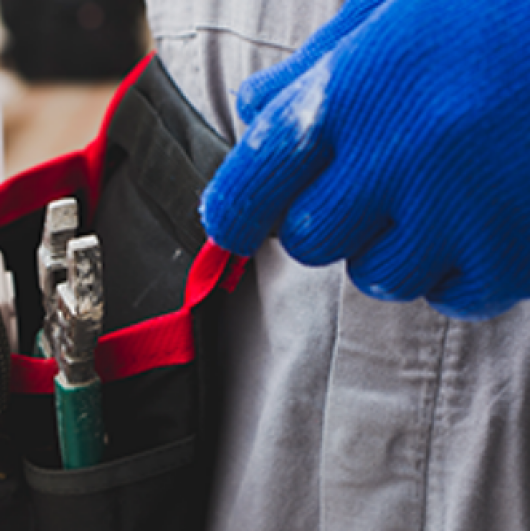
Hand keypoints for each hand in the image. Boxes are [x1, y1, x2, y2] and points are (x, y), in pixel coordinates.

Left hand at [201, 0, 529, 318]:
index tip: (240, 220)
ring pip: (376, 276)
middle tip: (373, 182)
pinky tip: (488, 212)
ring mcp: (459, 215)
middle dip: (327, 220)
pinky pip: (447, 295)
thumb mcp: (401, 7)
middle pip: (308, 243)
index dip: (234, 215)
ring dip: (394, 244)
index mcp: (355, 95)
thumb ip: (319, 68)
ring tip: (446, 186)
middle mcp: (397, 162)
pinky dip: (456, 267)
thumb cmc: (503, 6)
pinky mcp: (514, 257)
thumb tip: (254, 113)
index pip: (247, 191)